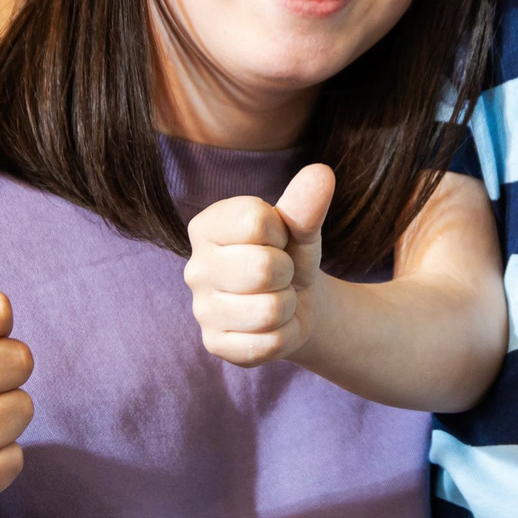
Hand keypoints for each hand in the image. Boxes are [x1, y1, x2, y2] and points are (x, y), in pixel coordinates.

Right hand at [183, 164, 334, 367]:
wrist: (297, 301)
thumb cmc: (291, 254)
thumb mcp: (301, 227)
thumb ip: (306, 203)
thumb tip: (321, 173)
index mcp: (206, 226)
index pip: (255, 221)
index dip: (282, 231)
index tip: (277, 239)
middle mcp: (195, 267)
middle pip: (263, 267)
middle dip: (286, 271)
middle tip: (280, 273)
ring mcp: (202, 310)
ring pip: (269, 309)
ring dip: (287, 304)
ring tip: (276, 297)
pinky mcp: (216, 344)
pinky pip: (268, 343)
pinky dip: (283, 334)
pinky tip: (271, 325)